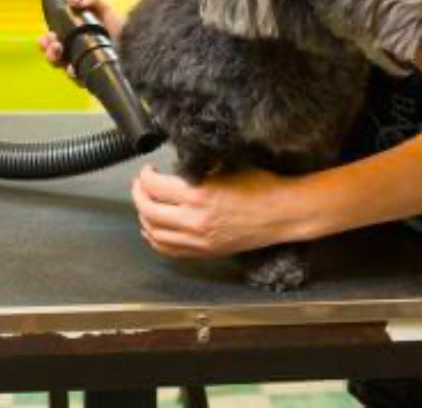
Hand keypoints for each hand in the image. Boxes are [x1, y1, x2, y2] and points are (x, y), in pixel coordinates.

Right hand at [37, 0, 124, 78]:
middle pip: (54, 56)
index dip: (46, 40)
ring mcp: (85, 69)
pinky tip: (73, 69)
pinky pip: (78, 81)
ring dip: (55, 60)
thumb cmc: (124, 30)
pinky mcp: (94, 80)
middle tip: (53, 45)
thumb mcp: (106, 10)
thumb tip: (72, 0)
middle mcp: (78, 55)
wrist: (142, 47)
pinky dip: (73, 74)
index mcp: (76, 39)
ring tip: (58, 53)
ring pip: (62, 68)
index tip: (48, 36)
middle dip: (48, 50)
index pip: (54, 41)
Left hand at [131, 164, 302, 258]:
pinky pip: (169, 250)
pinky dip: (155, 239)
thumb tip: (174, 168)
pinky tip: (153, 229)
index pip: (154, 186)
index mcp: (198, 196)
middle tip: (140, 184)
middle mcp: (194, 221)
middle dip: (138, 194)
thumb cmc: (261, 187)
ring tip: (145, 203)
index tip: (148, 170)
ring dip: (144, 216)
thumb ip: (197, 171)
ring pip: (154, 233)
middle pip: (148, 210)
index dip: (145, 176)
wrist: (283, 214)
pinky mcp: (205, 252)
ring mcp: (199, 240)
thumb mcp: (225, 169)